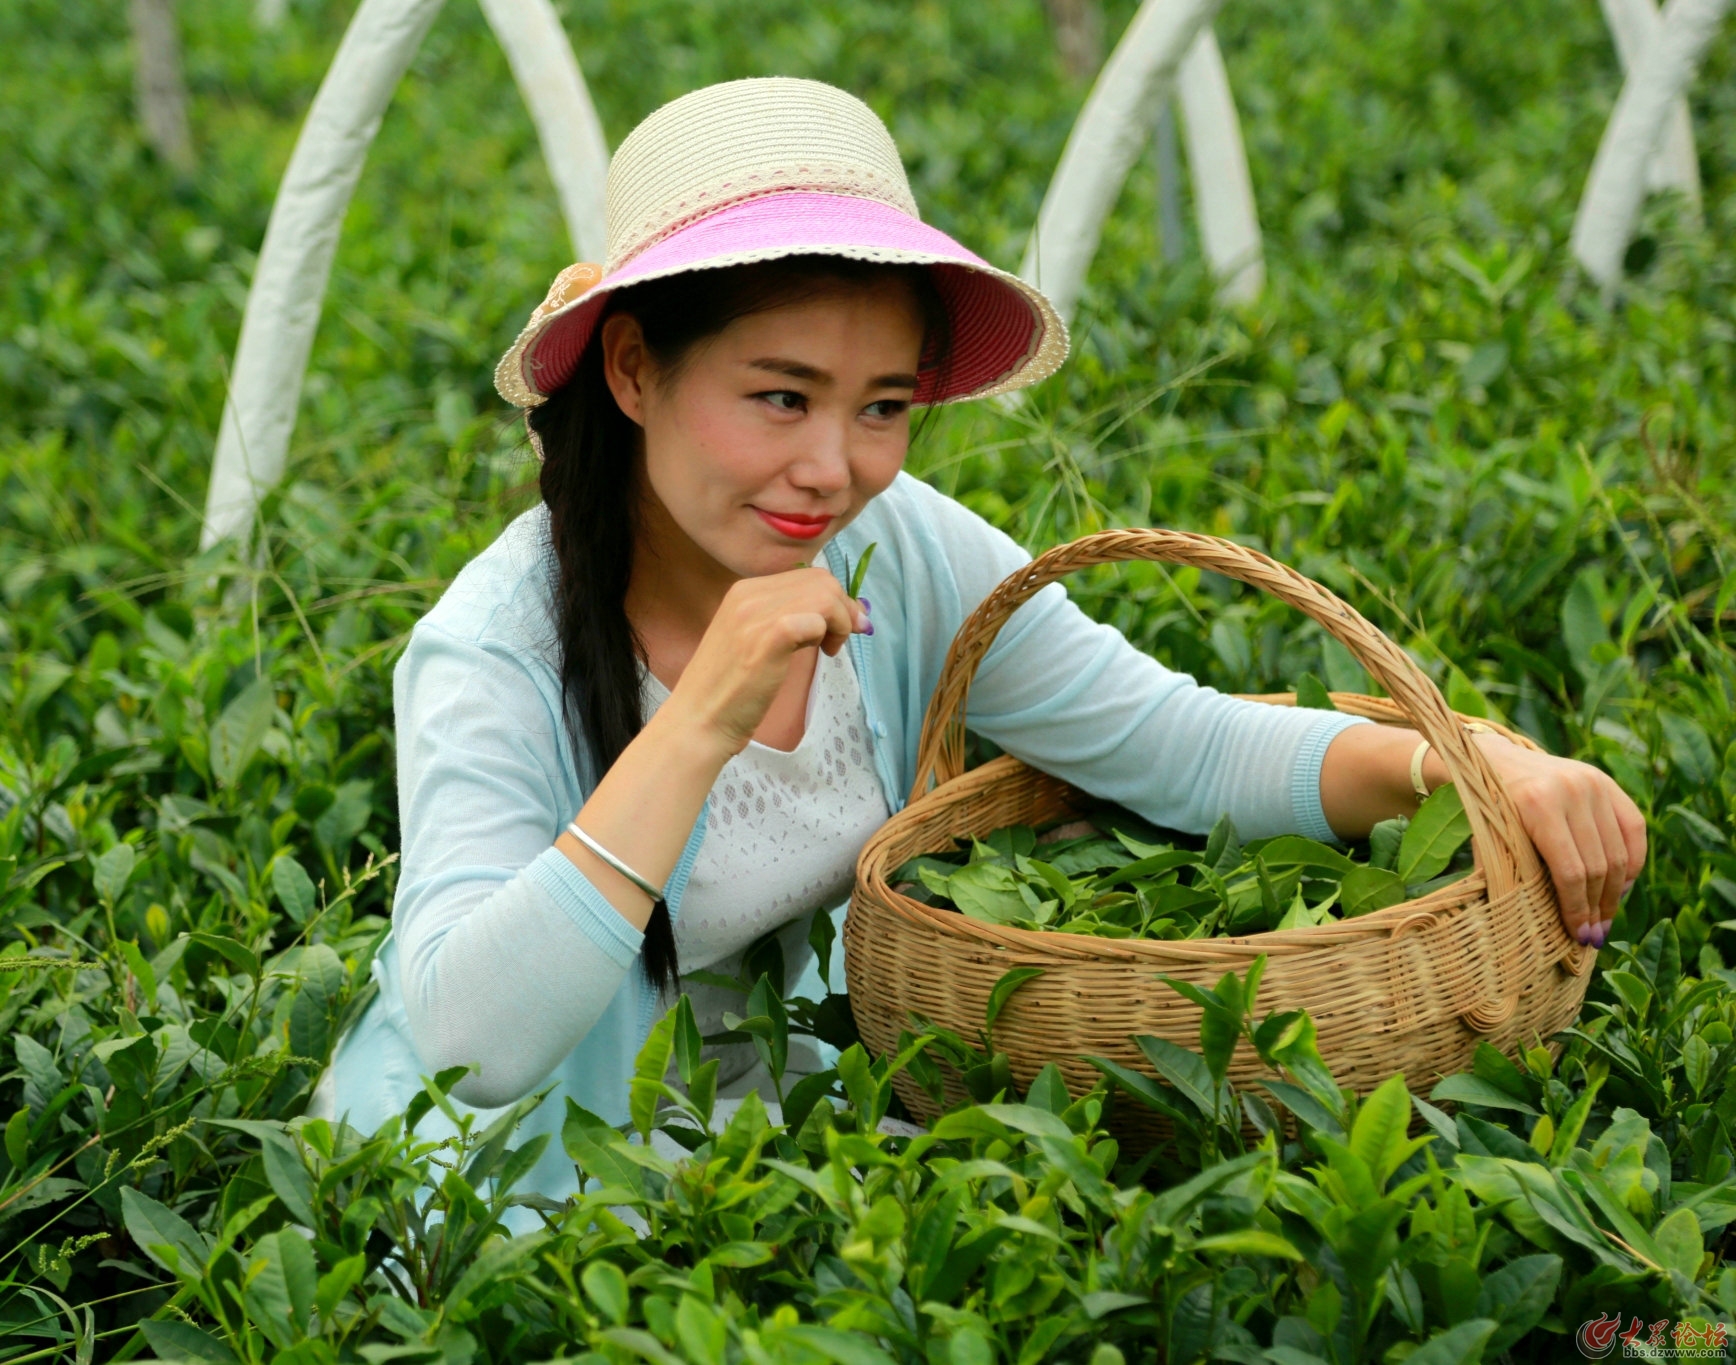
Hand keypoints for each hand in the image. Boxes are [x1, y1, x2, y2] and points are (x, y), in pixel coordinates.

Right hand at [665, 567, 868, 754]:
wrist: (699, 720)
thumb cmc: (728, 691)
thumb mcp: (752, 640)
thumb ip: (784, 619)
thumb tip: (839, 610)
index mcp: (743, 591)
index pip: (807, 576)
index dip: (834, 598)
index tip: (844, 625)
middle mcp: (749, 593)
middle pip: (822, 581)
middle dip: (844, 608)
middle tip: (840, 641)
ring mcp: (758, 612)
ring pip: (826, 596)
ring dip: (841, 622)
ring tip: (829, 649)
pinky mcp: (772, 635)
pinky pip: (819, 618)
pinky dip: (831, 634)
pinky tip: (822, 655)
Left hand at [1470, 734, 1647, 948]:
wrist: (1491, 761)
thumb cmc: (1486, 810)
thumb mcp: (1490, 838)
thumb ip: (1512, 873)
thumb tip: (1536, 928)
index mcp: (1537, 805)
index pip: (1570, 871)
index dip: (1576, 909)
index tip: (1578, 936)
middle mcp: (1571, 791)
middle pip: (1598, 865)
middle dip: (1598, 907)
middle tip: (1594, 935)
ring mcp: (1594, 784)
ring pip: (1620, 851)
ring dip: (1617, 892)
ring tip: (1606, 918)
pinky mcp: (1607, 782)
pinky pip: (1634, 829)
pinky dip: (1632, 862)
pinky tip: (1621, 887)